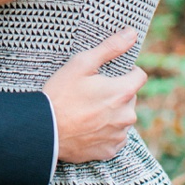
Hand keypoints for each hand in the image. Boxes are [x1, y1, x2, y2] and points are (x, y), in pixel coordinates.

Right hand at [42, 29, 145, 162]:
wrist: (44, 130)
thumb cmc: (61, 94)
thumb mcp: (82, 63)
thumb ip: (110, 47)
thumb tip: (132, 33)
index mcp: (124, 92)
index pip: (139, 76)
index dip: (125, 71)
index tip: (107, 74)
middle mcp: (127, 116)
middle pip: (130, 97)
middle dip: (116, 93)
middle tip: (91, 92)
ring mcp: (118, 135)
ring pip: (122, 118)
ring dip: (111, 113)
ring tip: (86, 111)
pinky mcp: (109, 151)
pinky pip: (114, 137)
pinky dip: (104, 132)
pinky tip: (87, 127)